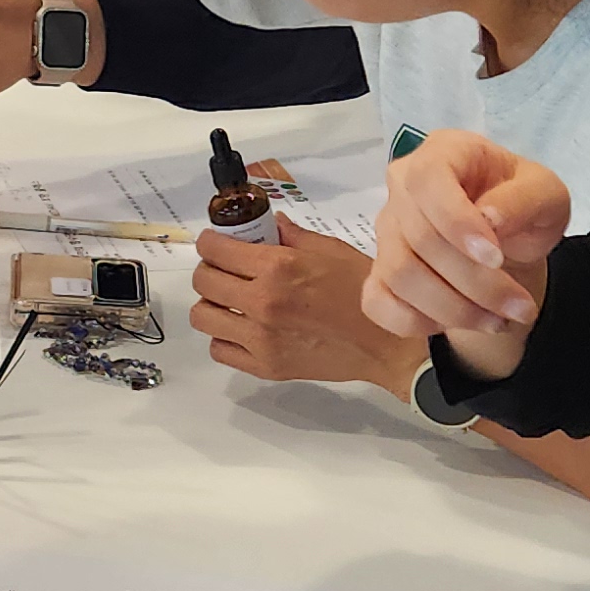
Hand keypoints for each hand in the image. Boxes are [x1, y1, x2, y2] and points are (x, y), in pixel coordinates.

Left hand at [189, 225, 426, 389]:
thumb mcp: (331, 250)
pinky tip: (243, 329)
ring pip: (203, 317)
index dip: (211, 242)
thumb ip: (293, 236)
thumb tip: (270, 224)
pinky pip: (220, 350)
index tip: (216, 243)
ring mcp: (260, 338)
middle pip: (203, 282)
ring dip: (213, 304)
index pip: (215, 250)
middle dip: (210, 269)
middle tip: (225, 270)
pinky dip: (225, 337)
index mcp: (277, 267)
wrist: (386, 342)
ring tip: (231, 301)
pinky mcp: (265, 366)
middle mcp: (262, 302)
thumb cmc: (363, 291)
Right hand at [361, 134, 572, 378]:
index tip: (495, 258)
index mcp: (443, 153)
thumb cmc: (522, 204)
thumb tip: (489, 218)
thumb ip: (523, 200)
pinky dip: (415, 322)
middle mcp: (402, 187)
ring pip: (400, 275)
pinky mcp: (379, 271)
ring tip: (498, 321)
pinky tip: (454, 323)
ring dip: (453, 309)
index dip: (456, 222)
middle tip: (520, 308)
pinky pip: (377, 303)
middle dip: (474, 283)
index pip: (427, 180)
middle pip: (418, 238)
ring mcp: (386, 230)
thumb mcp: (546, 194)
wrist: (508, 237)